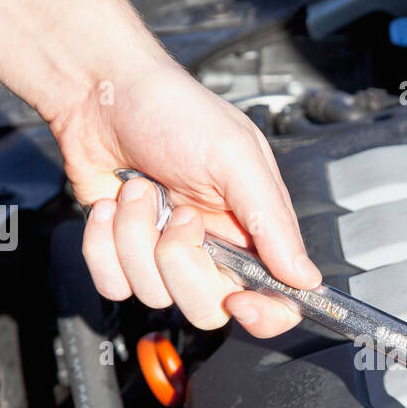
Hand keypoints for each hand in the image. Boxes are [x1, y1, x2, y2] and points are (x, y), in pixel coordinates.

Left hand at [52, 55, 320, 336]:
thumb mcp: (236, 157)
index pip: (276, 300)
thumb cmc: (174, 110)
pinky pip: (114, 284)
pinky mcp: (122, 254)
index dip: (263, 314)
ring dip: (136, 235)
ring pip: (153, 294)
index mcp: (253, 229)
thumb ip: (273, 221)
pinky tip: (112, 205)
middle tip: (179, 212)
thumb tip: (306, 277)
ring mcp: (165, 255)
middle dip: (180, 260)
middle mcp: (213, 249)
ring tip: (140, 189)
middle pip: (206, 307)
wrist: (100, 93)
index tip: (239, 300)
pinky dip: (103, 243)